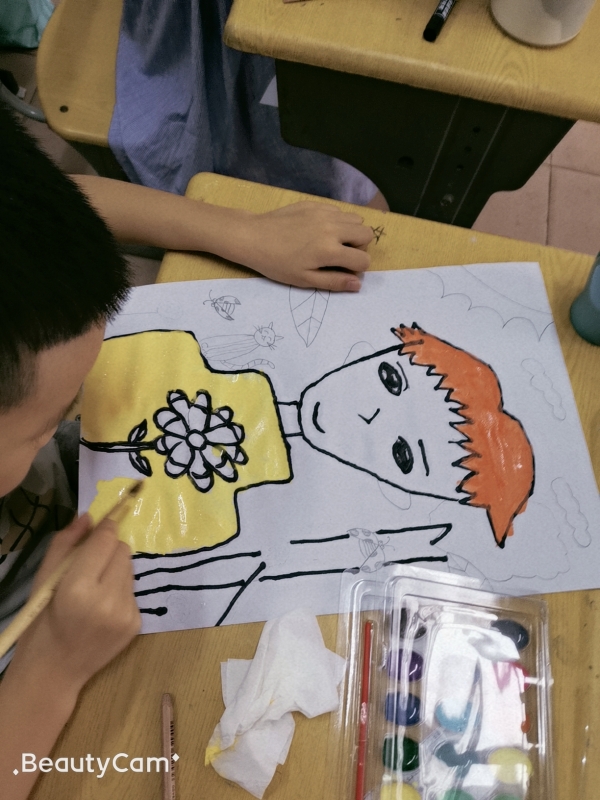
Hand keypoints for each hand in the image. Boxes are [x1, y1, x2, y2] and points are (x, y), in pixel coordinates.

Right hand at [10, 514, 140, 694]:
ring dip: (115, 571)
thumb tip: (89, 516)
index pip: (106, 541)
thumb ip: (66, 543)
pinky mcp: (136, 625)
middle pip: (122, 551)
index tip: (104, 523)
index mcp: (78, 588)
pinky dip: (120, 592)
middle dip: (108, 551)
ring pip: (130, 569)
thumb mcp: (44, 579)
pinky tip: (102, 608)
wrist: (54, 671)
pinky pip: (133, 591)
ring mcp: (125, 614)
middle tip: (89, 566)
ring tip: (94, 590)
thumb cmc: (42, 622)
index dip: (105, 528)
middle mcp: (107, 600)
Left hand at [238, 201, 373, 291]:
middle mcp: (333, 228)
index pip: (364, 260)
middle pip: (367, 234)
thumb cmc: (277, 264)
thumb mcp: (304, 279)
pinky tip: (318, 229)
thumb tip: (358, 284)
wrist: (254, 237)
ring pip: (356, 219)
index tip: (342, 270)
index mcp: (330, 251)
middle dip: (359, 247)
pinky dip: (336, 221)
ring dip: (350, 232)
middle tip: (340, 254)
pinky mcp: (315, 204)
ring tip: (332, 241)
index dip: (357, 269)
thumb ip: (334, 281)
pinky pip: (339, 210)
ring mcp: (325, 213)